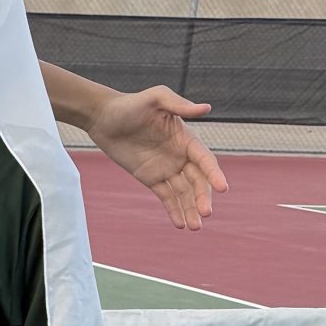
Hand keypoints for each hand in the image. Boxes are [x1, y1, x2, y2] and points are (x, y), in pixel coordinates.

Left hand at [86, 85, 225, 230]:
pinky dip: (173, 210)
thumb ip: (179, 104)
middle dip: (202, 197)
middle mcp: (180, 155)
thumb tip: (207, 108)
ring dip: (190, 209)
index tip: (223, 188)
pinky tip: (181, 224)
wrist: (103, 117)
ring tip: (195, 227)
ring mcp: (166, 168)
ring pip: (183, 192)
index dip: (214, 174)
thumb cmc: (131, 104)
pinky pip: (165, 196)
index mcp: (186, 138)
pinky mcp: (150, 177)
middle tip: (206, 213)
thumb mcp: (155, 98)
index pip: (205, 160)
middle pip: (197, 181)